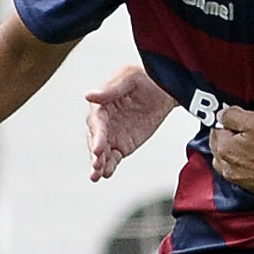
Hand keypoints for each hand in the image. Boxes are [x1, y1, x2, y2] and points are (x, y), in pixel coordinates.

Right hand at [85, 64, 178, 181]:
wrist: (164, 89)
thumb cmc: (145, 77)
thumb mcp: (130, 78)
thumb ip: (111, 89)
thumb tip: (88, 95)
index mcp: (102, 104)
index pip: (97, 122)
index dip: (97, 135)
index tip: (98, 148)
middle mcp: (103, 121)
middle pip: (95, 139)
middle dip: (95, 153)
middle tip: (96, 165)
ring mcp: (112, 135)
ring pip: (101, 152)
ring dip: (98, 164)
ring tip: (96, 175)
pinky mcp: (122, 145)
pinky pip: (113, 158)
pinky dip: (109, 167)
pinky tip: (106, 175)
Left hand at [209, 107, 253, 195]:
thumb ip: (233, 116)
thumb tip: (222, 115)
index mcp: (225, 150)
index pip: (215, 129)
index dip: (227, 120)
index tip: (237, 116)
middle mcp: (229, 168)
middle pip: (220, 147)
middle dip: (228, 136)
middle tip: (245, 127)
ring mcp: (241, 180)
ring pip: (230, 161)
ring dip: (236, 152)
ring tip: (252, 142)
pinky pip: (244, 172)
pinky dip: (247, 164)